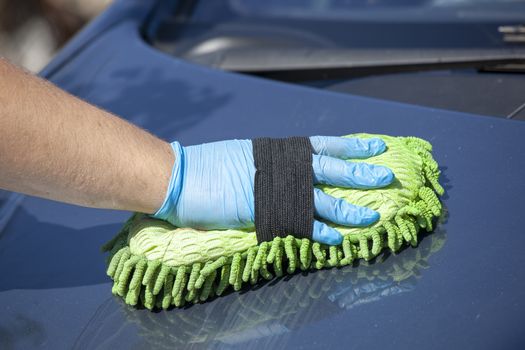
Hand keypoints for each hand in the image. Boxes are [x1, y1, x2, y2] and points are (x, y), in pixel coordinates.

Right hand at [153, 136, 393, 244]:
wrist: (178, 176)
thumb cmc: (205, 166)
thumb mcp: (243, 156)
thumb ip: (269, 165)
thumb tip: (285, 172)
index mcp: (278, 151)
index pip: (323, 145)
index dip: (351, 145)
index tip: (375, 145)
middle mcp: (282, 166)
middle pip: (331, 168)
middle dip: (361, 172)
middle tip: (387, 176)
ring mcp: (275, 188)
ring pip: (323, 197)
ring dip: (349, 207)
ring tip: (373, 215)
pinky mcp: (265, 211)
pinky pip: (300, 223)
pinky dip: (319, 231)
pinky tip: (337, 239)